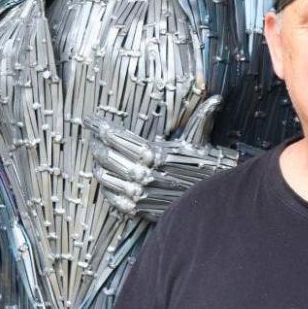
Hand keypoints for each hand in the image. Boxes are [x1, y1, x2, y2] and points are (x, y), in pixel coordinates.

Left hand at [86, 96, 238, 221]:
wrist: (213, 202)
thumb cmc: (205, 168)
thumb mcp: (200, 141)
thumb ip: (202, 117)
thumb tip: (216, 98)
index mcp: (155, 153)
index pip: (117, 137)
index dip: (100, 127)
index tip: (90, 120)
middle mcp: (144, 173)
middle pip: (107, 155)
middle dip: (96, 144)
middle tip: (92, 136)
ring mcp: (140, 193)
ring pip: (106, 177)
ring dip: (98, 165)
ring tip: (98, 156)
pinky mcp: (140, 210)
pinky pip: (113, 199)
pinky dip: (106, 189)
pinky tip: (107, 179)